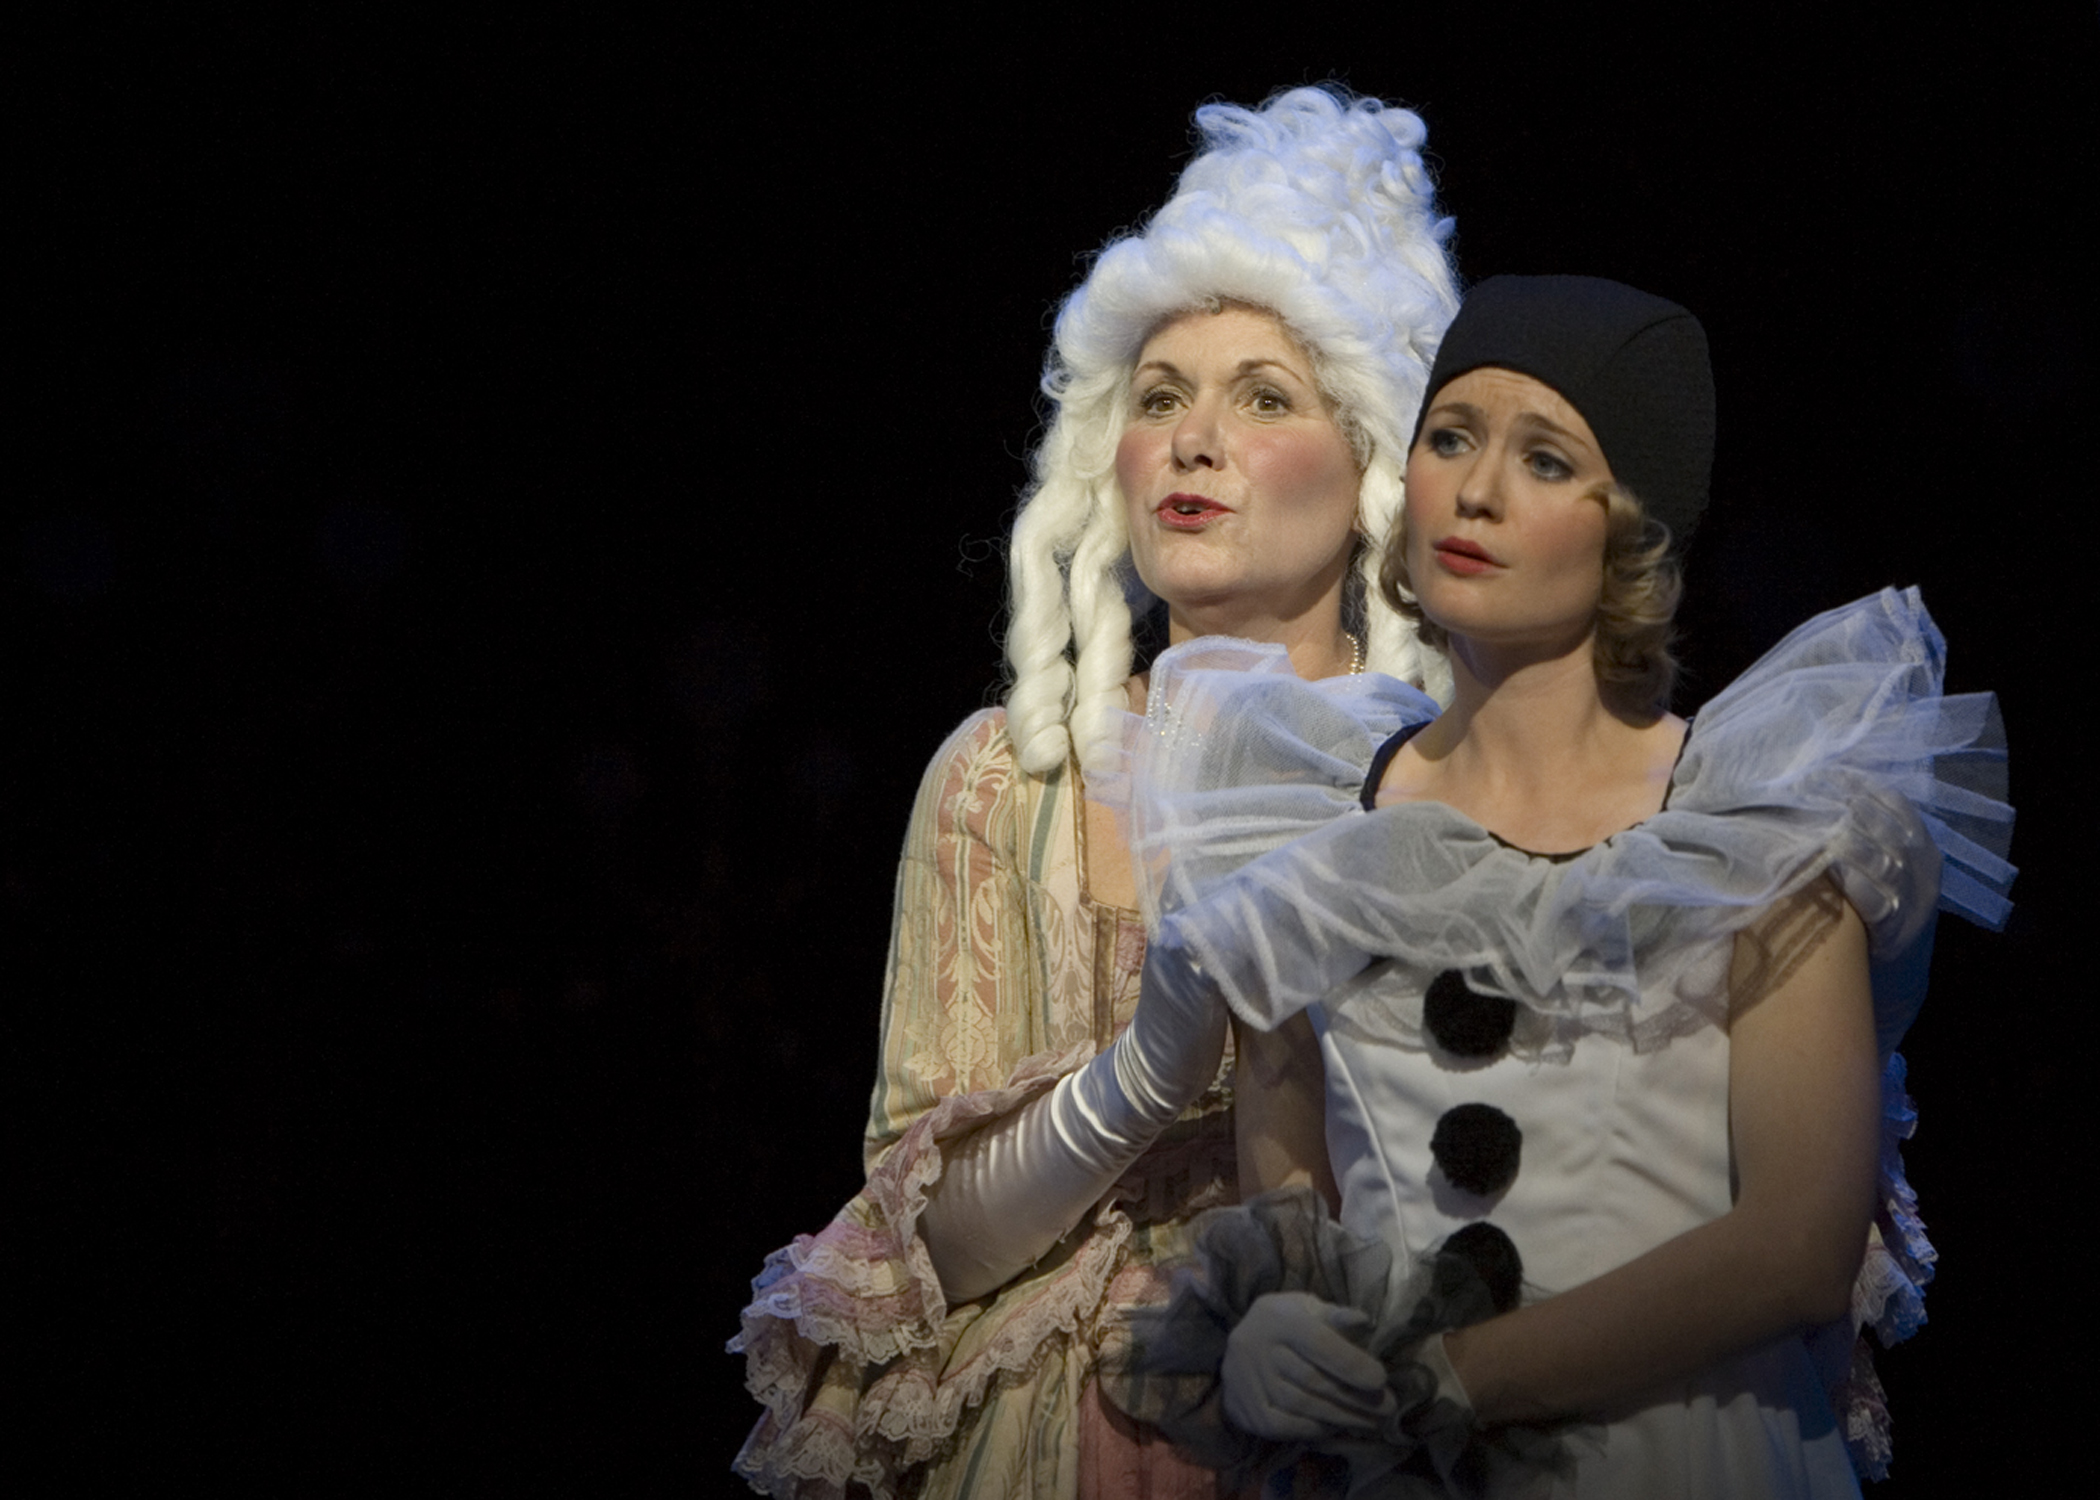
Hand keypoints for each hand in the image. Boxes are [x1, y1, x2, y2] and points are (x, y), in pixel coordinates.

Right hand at [1221, 1291, 1396, 1440]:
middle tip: (1387, 1408)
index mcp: (1278, 1317)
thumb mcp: (1307, 1308)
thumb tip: (1364, 1321)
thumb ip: (1336, 1316)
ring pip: (1300, 1405)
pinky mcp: (1240, 1407)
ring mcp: (1245, 1379)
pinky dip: (1311, 1430)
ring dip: (1341, 1418)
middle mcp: (1257, 1346)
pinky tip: (1334, 1428)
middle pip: (1313, 1380)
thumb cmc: (1285, 1322)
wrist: (1241, 1343)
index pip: (1318, 1343)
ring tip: (1371, 1423)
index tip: (1381, 1380)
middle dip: (1355, 1397)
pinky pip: (1280, 1426)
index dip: (1351, 1364)